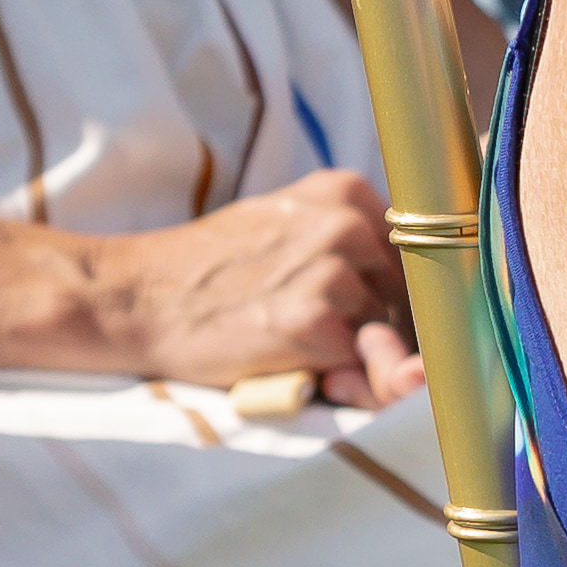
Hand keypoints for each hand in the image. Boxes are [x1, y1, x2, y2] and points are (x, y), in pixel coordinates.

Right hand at [71, 174, 417, 402]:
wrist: (138, 296)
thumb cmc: (216, 267)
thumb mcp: (287, 222)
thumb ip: (351, 241)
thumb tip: (428, 291)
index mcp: (346, 192)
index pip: (419, 250)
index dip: (406, 289)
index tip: (386, 309)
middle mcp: (346, 225)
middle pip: (410, 294)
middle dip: (383, 321)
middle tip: (322, 328)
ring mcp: (331, 274)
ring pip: (384, 330)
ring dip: (354, 349)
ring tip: (294, 338)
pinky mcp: (313, 324)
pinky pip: (358, 364)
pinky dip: (335, 374)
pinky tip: (290, 359)